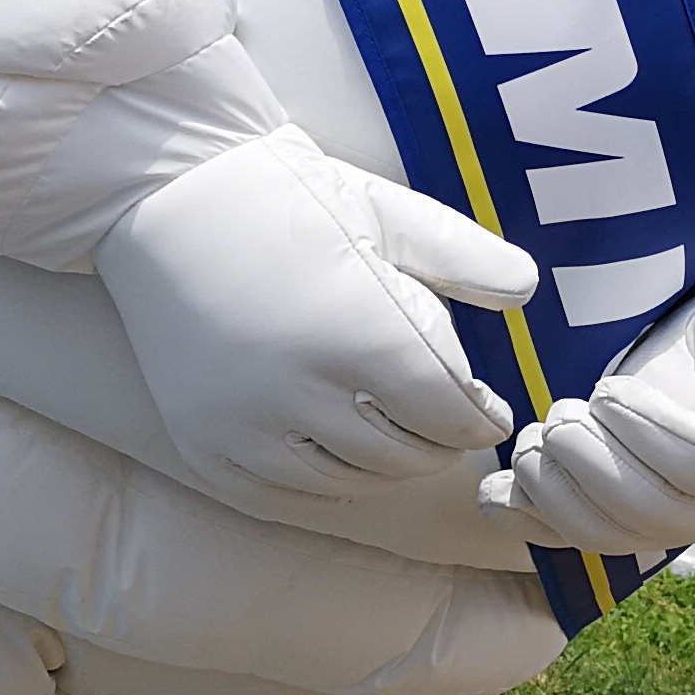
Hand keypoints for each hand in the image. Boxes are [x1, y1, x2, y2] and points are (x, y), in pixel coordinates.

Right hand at [99, 130, 536, 496]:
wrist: (166, 198)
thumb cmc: (286, 197)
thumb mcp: (388, 212)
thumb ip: (466, 256)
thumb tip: (528, 291)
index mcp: (363, 336)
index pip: (453, 419)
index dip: (479, 417)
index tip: (486, 408)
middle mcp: (303, 394)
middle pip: (409, 458)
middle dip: (438, 440)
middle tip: (443, 420)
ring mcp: (247, 427)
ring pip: (352, 482)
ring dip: (385, 462)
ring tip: (391, 431)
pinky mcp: (204, 444)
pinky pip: (285, 497)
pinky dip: (322, 481)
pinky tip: (333, 449)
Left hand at [478, 290, 694, 550]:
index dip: (650, 434)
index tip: (607, 392)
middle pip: (647, 512)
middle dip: (592, 466)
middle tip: (559, 416)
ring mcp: (660, 526)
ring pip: (604, 535)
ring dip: (555, 495)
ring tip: (531, 441)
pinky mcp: (617, 525)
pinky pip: (569, 540)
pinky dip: (528, 522)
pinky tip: (494, 494)